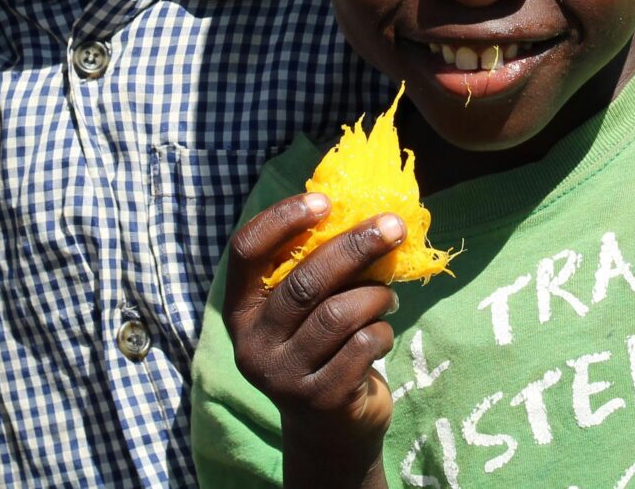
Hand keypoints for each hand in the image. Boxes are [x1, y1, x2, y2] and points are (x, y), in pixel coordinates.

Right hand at [222, 193, 402, 469]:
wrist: (331, 433)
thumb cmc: (322, 350)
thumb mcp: (305, 312)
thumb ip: (315, 269)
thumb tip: (362, 210)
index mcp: (241, 311)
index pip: (246, 251)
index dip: (283, 219)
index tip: (325, 201)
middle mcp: (253, 344)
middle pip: (304, 281)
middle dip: (355, 247)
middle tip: (393, 226)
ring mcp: (283, 376)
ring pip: (339, 313)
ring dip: (376, 296)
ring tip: (388, 296)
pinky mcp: (319, 399)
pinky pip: (363, 345)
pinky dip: (383, 331)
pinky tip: (382, 335)